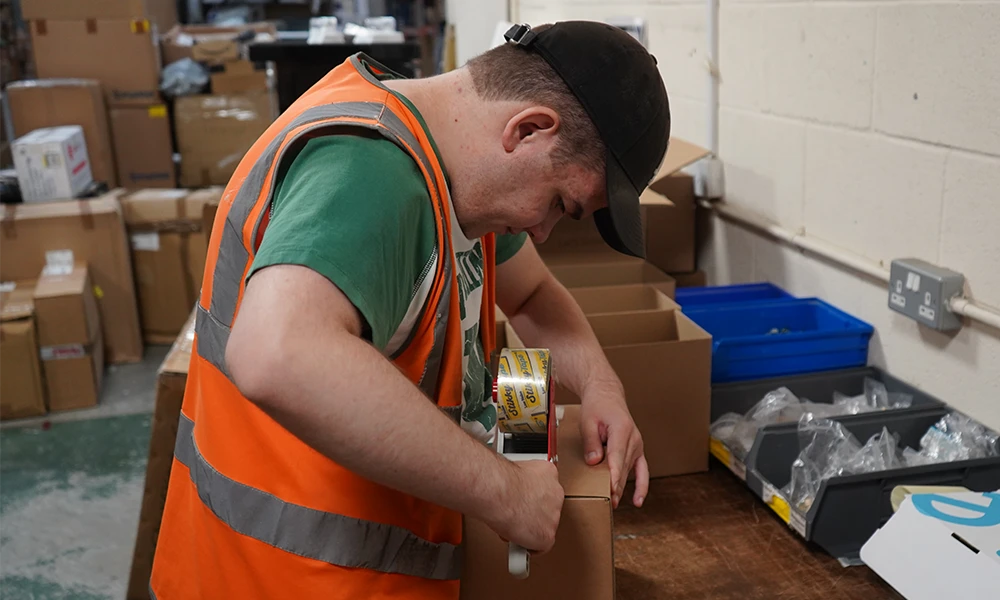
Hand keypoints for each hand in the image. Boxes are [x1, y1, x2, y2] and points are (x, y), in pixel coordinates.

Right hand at [485, 460, 563, 553]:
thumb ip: (522, 482)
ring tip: (511, 527)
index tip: (523, 502)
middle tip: (515, 515)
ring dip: (529, 530)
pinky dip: (527, 546)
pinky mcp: (548, 536)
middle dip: (532, 514)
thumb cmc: (500, 481)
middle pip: (546, 510)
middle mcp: (556, 494)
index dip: (532, 499)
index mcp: (549, 473)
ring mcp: (554, 516)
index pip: (545, 489)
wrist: (499, 492)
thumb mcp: (516, 469)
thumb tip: (514, 489)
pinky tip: (516, 540)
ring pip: (543, 527)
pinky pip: (540, 546)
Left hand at [580, 384, 647, 508]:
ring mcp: (637, 445)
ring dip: (622, 487)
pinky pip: (643, 470)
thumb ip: (591, 442)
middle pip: (624, 467)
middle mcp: (634, 438)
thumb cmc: (597, 406)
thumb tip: (594, 462)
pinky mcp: (637, 449)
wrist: (607, 395)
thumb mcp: (588, 421)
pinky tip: (638, 501)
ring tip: (614, 504)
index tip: (610, 490)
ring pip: (629, 471)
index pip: (617, 457)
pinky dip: (642, 486)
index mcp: (622, 429)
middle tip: (606, 503)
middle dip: (616, 486)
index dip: (613, 475)